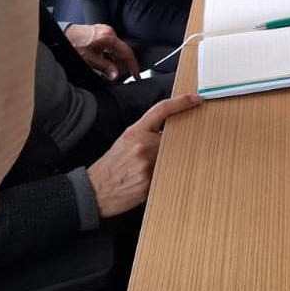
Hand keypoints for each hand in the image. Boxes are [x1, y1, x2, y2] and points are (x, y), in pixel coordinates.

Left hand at [63, 23, 138, 79]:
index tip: (136, 75)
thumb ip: (105, 67)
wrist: (62, 34)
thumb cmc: (73, 44)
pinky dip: (110, 55)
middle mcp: (109, 32)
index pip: (127, 52)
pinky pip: (111, 46)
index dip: (133, 65)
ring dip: (115, 60)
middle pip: (123, 51)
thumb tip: (116, 75)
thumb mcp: (89, 59)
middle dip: (122, 65)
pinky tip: (104, 62)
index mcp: (108, 37)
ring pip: (117, 49)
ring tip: (108, 71)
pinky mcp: (101, 32)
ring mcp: (106, 31)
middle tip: (116, 76)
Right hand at [85, 93, 201, 217]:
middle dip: (171, 144)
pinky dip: (160, 177)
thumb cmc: (110, 166)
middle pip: (172, 138)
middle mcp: (143, 146)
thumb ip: (145, 133)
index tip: (195, 100)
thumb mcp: (124, 140)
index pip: (162, 110)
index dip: (182, 102)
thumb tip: (168, 131)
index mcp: (135, 132)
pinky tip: (145, 181)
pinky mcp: (151, 184)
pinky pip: (166, 176)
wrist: (94, 190)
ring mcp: (148, 165)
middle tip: (155, 154)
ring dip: (166, 162)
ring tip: (145, 170)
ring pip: (171, 158)